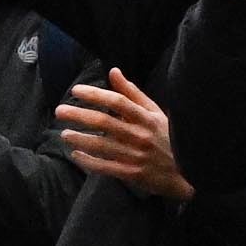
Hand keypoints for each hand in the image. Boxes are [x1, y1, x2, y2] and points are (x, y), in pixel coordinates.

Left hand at [58, 67, 187, 202]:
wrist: (186, 173)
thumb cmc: (167, 138)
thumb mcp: (155, 112)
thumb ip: (133, 93)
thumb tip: (113, 71)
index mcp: (146, 118)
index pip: (118, 102)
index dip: (95, 95)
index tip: (76, 91)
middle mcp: (140, 136)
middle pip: (104, 122)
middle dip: (79, 115)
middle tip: (60, 111)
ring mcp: (136, 156)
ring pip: (101, 146)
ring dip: (80, 139)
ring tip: (64, 134)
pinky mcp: (132, 173)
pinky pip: (105, 167)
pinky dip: (89, 161)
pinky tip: (76, 154)